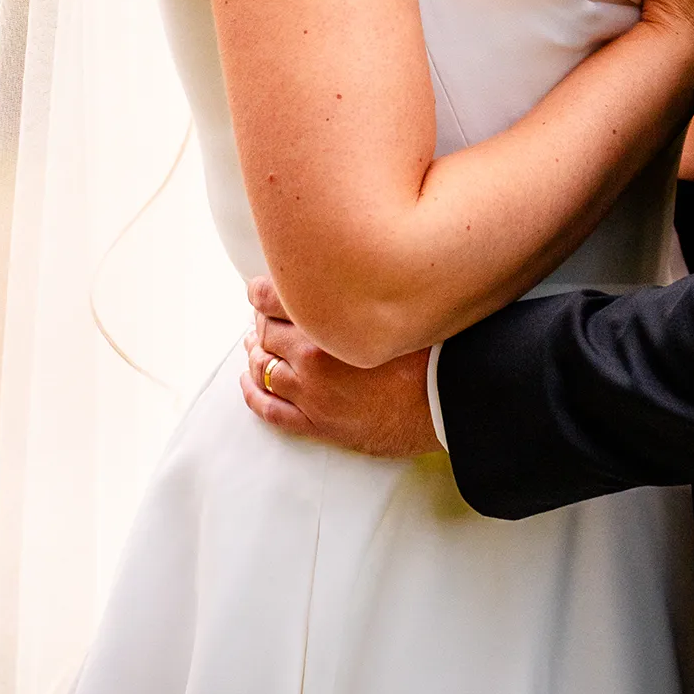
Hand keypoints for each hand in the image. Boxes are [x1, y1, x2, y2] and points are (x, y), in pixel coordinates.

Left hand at [240, 277, 440, 456]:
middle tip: (260, 314)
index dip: (261, 290)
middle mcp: (312, 355)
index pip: (275, 297)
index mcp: (329, 320)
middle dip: (259, 320)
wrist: (446, 402)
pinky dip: (253, 394)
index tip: (258, 286)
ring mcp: (312, 393)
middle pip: (266, 332)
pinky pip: (271, 410)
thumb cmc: (431, 348)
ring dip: (254, 353)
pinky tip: (248, 382)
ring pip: (263, 368)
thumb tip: (346, 270)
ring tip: (253, 343)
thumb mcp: (396, 302)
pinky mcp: (318, 424)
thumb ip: (363, 286)